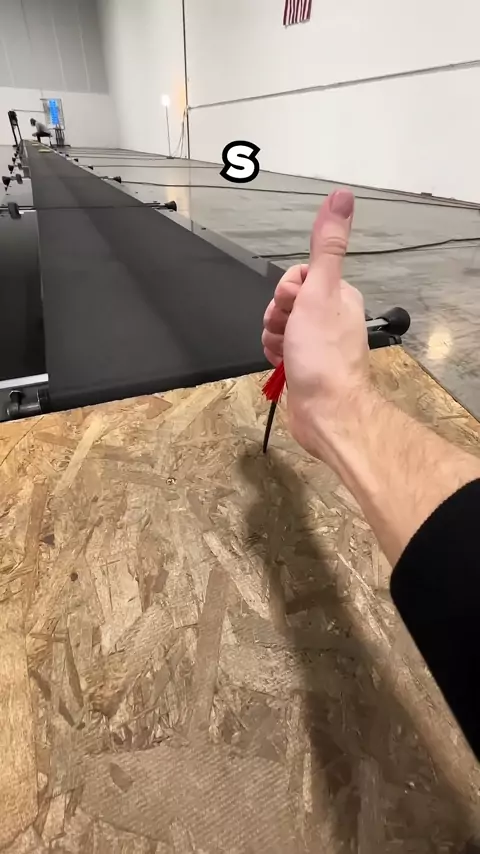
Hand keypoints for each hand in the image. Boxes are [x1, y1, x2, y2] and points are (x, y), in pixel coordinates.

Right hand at [262, 190, 370, 459]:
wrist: (325, 412)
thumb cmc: (323, 355)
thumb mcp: (320, 291)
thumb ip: (327, 246)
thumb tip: (342, 197)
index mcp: (338, 296)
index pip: (298, 276)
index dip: (287, 291)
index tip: (295, 307)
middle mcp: (330, 317)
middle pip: (285, 300)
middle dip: (277, 316)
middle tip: (290, 332)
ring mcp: (317, 343)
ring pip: (278, 325)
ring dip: (273, 337)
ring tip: (286, 352)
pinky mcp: (305, 365)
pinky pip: (278, 348)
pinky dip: (275, 355)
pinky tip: (282, 364)